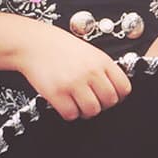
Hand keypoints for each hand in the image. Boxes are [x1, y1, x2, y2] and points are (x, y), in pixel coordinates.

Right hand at [17, 26, 131, 120]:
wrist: (34, 43)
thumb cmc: (60, 47)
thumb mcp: (89, 52)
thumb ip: (103, 69)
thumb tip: (115, 91)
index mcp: (102, 60)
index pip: (124, 88)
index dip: (118, 95)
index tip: (109, 96)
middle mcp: (90, 72)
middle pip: (110, 101)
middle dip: (102, 104)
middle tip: (91, 100)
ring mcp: (74, 83)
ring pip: (92, 111)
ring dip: (85, 110)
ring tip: (77, 102)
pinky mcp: (57, 94)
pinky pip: (71, 115)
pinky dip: (69, 112)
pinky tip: (65, 102)